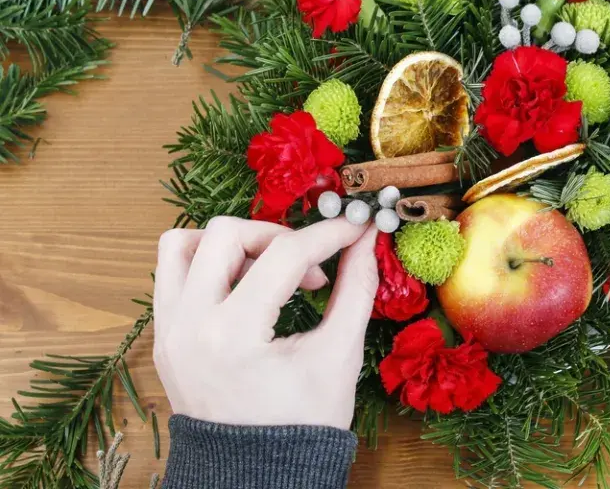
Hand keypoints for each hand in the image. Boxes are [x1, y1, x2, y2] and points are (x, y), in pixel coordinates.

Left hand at [153, 216, 378, 428]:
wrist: (257, 475)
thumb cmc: (302, 425)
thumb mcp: (338, 355)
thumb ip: (355, 288)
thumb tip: (364, 239)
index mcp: (232, 335)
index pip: (284, 254)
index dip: (328, 233)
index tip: (355, 226)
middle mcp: (188, 326)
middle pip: (225, 233)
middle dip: (277, 236)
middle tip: (309, 267)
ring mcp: (167, 330)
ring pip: (182, 244)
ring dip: (230, 244)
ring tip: (267, 271)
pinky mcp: (163, 335)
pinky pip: (172, 274)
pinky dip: (207, 265)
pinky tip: (244, 286)